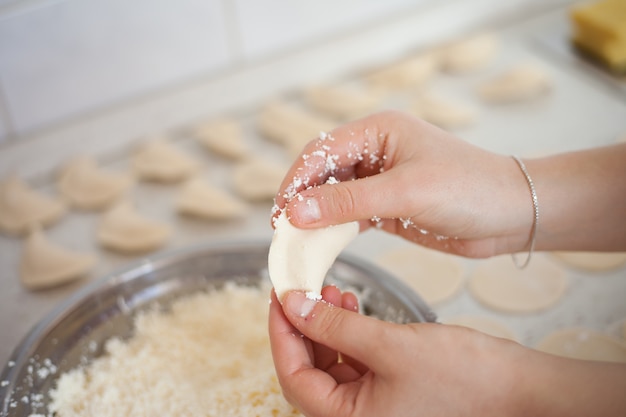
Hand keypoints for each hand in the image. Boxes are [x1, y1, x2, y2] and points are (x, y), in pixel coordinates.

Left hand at [269, 287, 526, 416]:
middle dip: (304, 326)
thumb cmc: (466, 379)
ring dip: (326, 325)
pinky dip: (348, 333)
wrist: (519, 390)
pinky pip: (355, 362)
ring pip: (331, 363)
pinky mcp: (389, 391)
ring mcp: (374, 406)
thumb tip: (294, 306)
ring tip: (331, 291)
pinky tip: (350, 305)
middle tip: (301, 290)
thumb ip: (336, 326)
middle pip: (309, 371)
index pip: (294, 377)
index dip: (281, 333)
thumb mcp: (390, 346)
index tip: (278, 297)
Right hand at [273, 110, 533, 257]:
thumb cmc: (468, 189)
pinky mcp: (388, 206)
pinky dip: (334, 230)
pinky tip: (322, 245)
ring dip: (315, 217)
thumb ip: (349, 201)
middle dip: (301, 200)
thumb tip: (296, 211)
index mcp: (377, 131)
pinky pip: (350, 215)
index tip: (279, 213)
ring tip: (296, 242)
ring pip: (333, 196)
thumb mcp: (406, 192)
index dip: (296, 181)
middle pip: (322, 173)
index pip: (321, 152)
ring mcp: (380, 180)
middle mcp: (375, 151)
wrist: (512, 215)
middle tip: (283, 231)